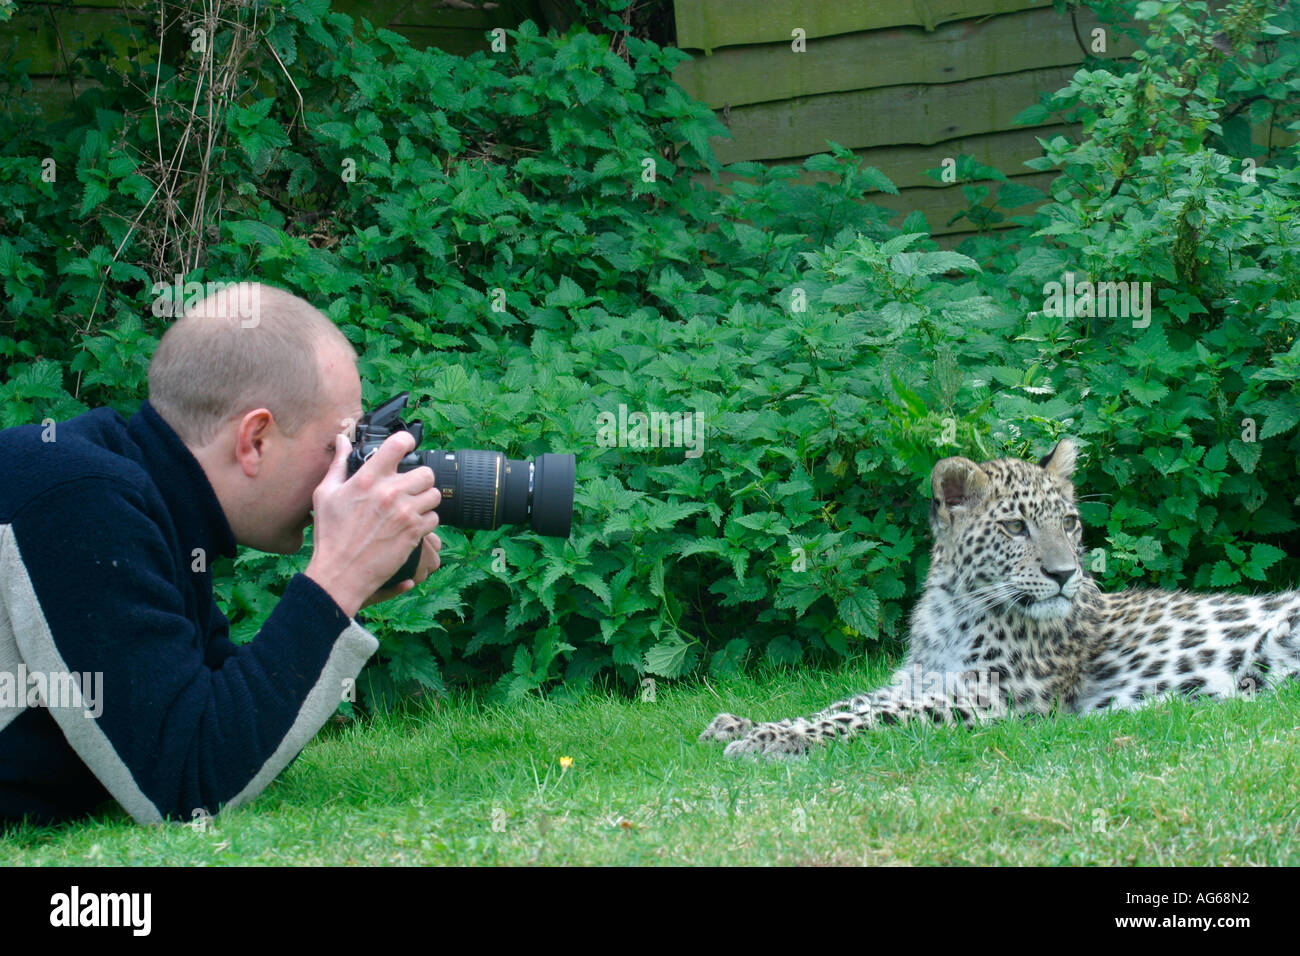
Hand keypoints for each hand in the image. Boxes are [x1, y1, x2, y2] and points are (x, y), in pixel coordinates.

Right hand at [304, 429, 440, 617]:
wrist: (340, 573)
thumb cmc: (330, 535)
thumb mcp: (325, 495)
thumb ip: (337, 464)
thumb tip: (341, 440)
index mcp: (368, 478)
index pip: (399, 444)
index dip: (407, 442)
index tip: (407, 447)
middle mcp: (390, 492)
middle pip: (426, 472)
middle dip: (419, 479)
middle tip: (409, 488)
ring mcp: (405, 512)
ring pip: (434, 494)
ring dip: (425, 500)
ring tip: (411, 507)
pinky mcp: (415, 532)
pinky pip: (434, 517)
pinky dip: (426, 521)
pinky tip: (411, 525)